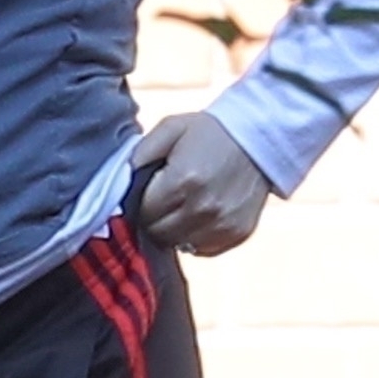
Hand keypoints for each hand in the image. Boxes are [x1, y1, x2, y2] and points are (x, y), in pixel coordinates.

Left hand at [135, 112, 271, 256]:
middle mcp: (202, 208)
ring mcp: (222, 224)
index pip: (144, 212)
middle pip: (158, 233)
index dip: (141, 203)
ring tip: (181, 209)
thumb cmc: (210, 132)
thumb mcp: (171, 128)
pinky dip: (195, 238)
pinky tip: (199, 217)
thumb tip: (119, 177)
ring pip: (179, 245)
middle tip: (162, 203)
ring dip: (174, 231)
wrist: (259, 139)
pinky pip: (203, 250)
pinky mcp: (237, 234)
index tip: (148, 193)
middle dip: (154, 220)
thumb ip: (141, 152)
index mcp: (182, 181)